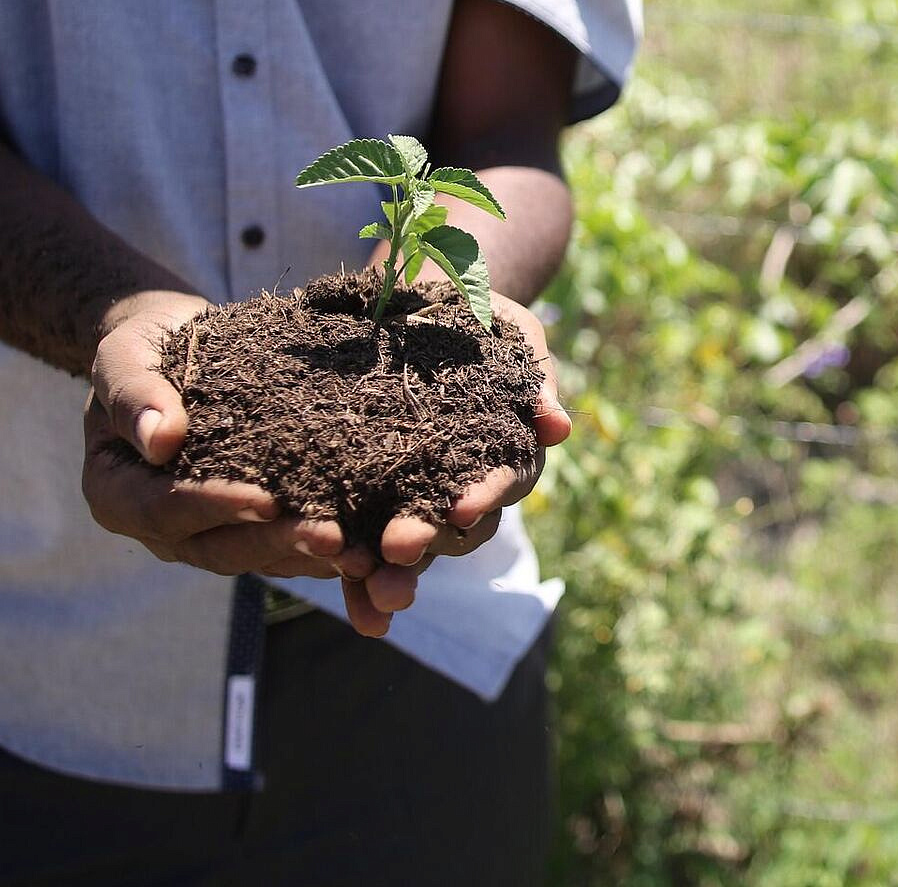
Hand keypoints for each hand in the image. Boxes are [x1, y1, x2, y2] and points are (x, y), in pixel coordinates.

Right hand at [80, 290, 378, 583]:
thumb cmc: (144, 349)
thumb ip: (134, 395)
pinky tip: (369, 550)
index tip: (265, 500)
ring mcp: (205, 534)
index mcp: (117, 494)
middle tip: (331, 538)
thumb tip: (160, 441)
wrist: (176, 347)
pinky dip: (324, 553)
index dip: (214, 507)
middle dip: (276, 543)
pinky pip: (284, 549)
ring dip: (309, 558)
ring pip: (259, 557)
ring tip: (361, 555)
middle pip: (219, 548)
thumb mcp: (125, 358)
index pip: (164, 510)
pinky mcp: (247, 527)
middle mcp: (161, 529)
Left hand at [340, 291, 572, 636]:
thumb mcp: (511, 334)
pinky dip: (356, 575)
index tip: (462, 508)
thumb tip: (557, 427)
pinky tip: (340, 588)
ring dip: (394, 574)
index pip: (502, 482)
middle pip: (456, 529)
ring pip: (415, 547)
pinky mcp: (372, 501)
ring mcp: (418, 498)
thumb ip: (534, 378)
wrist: (421, 305)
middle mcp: (466, 485)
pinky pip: (365, 544)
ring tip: (373, 591)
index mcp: (505, 452)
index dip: (485, 496)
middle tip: (400, 550)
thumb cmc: (476, 318)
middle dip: (430, 541)